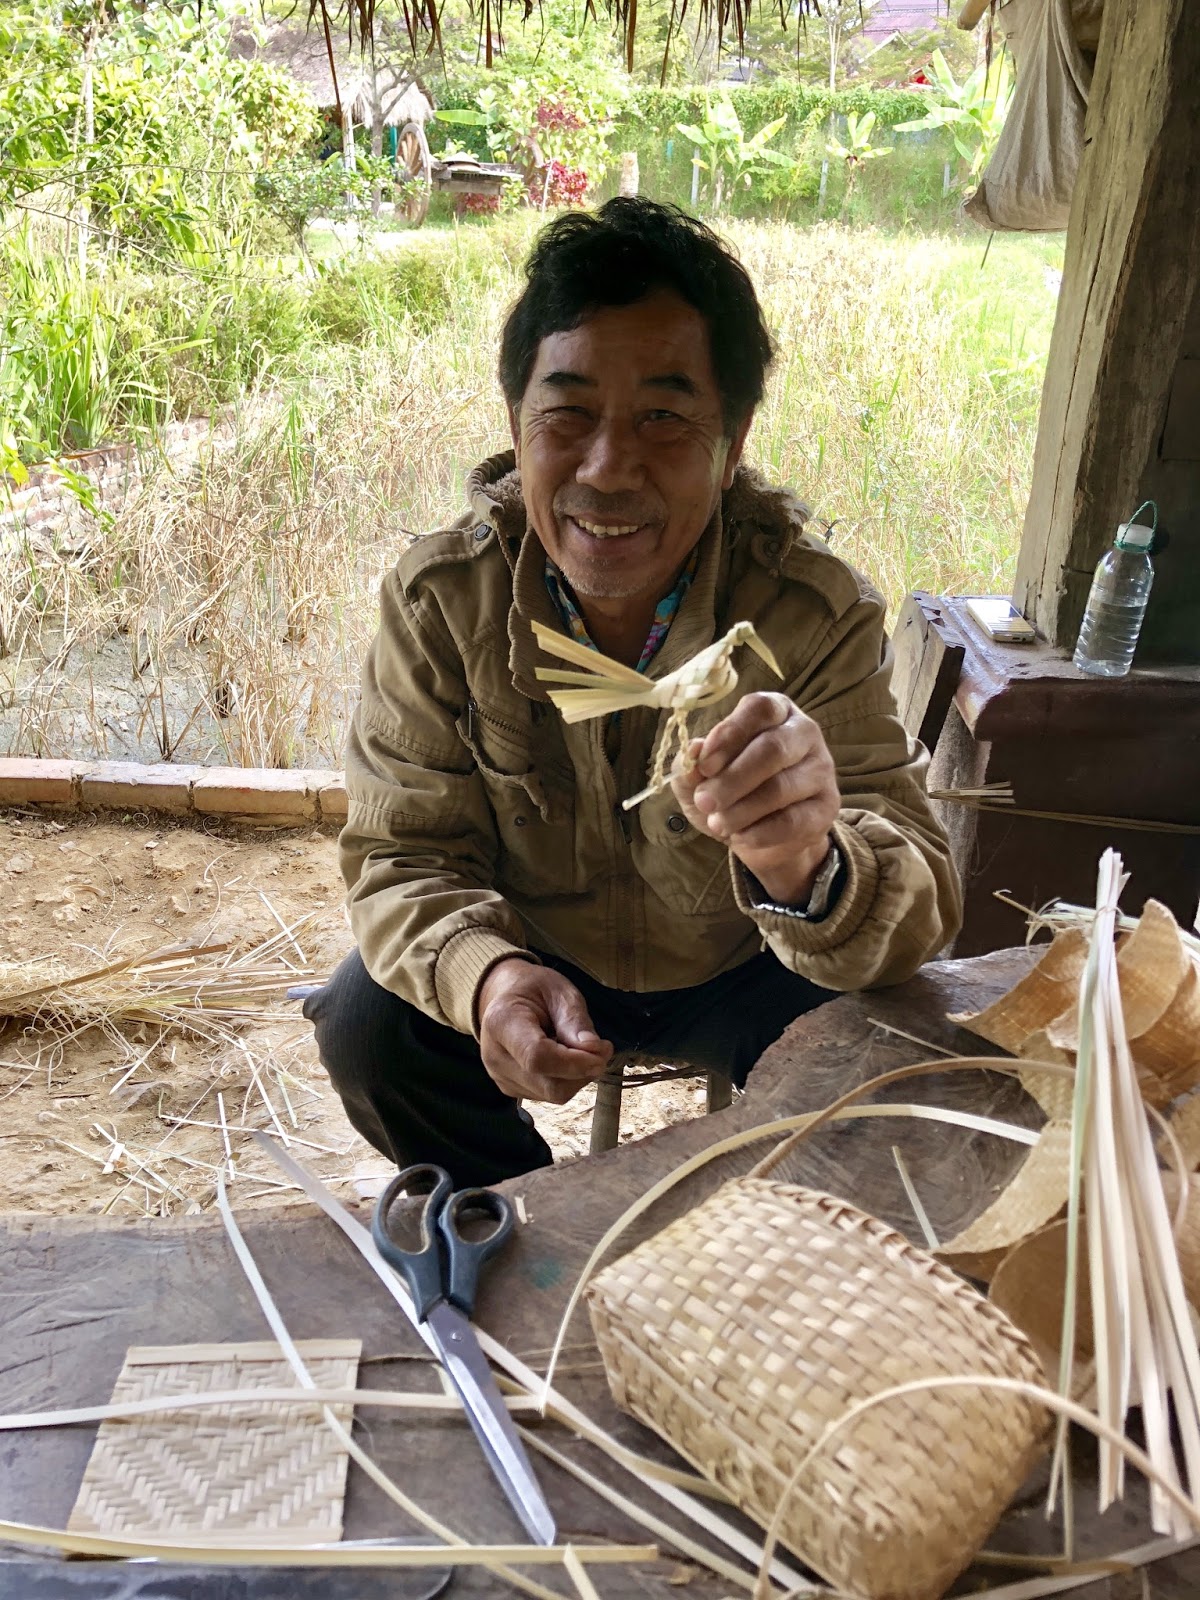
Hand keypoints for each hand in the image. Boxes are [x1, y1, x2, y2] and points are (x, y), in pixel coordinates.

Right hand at [477, 958, 612, 1104]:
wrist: (506, 997)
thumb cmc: (534, 989)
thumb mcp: (560, 991)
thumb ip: (575, 1020)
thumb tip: (593, 1051)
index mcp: (501, 1022)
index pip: (537, 1057)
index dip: (574, 1062)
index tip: (602, 1050)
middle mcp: (494, 1056)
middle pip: (549, 1084)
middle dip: (584, 1071)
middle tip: (603, 1048)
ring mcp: (501, 1077)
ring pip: (553, 1094)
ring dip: (579, 1076)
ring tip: (582, 1048)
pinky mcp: (511, 1089)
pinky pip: (548, 1094)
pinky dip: (567, 1080)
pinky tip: (566, 1057)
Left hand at [671, 691, 838, 905]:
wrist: (760, 834)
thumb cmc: (730, 790)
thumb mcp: (701, 776)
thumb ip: (693, 762)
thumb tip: (693, 751)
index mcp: (774, 711)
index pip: (759, 709)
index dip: (730, 733)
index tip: (704, 764)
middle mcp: (804, 732)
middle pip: (773, 749)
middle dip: (732, 779)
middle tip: (704, 801)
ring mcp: (821, 769)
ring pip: (781, 788)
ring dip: (741, 809)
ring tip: (716, 823)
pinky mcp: (828, 806)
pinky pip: (793, 820)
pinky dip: (760, 832)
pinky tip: (739, 837)